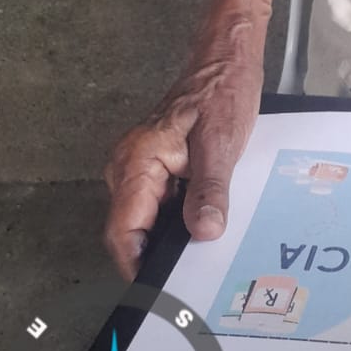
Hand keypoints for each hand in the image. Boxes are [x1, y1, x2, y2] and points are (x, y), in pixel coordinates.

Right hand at [103, 29, 263, 280]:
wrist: (226, 58)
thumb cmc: (223, 92)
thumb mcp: (221, 144)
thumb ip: (209, 190)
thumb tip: (203, 234)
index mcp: (136, 163)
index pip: (123, 231)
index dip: (140, 266)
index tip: (164, 292)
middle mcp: (128, 168)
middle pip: (133, 230)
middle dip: (160, 256)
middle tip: (194, 280)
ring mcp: (141, 167)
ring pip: (148, 219)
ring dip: (172, 237)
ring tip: (204, 258)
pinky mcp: (157, 165)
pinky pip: (161, 203)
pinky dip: (180, 217)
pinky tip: (206, 225)